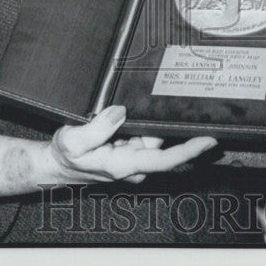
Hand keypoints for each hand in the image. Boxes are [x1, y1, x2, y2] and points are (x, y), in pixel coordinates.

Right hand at [45, 105, 216, 183]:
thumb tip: (120, 112)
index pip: (165, 160)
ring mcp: (134, 155)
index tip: (208, 140)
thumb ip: (98, 128)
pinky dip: (145, 122)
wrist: (57, 164)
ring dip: (151, 121)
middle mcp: (134, 162)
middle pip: (163, 142)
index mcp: (124, 165)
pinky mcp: (131, 147)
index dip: (189, 150)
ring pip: (153, 134)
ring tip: (139, 106)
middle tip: (182, 101)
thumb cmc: (65, 158)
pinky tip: (139, 112)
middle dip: (171, 125)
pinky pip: (145, 132)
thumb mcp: (73, 142)